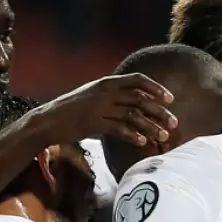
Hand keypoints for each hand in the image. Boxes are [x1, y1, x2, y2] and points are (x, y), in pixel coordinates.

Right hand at [33, 74, 176, 147]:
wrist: (48, 119)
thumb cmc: (72, 110)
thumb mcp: (93, 95)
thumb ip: (112, 96)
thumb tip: (134, 102)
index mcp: (107, 83)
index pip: (137, 80)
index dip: (156, 88)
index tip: (170, 99)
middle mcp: (105, 92)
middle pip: (140, 99)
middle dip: (159, 111)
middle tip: (173, 123)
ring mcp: (99, 107)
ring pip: (133, 115)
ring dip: (150, 126)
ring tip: (162, 136)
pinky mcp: (93, 122)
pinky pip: (119, 128)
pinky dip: (132, 135)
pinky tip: (142, 142)